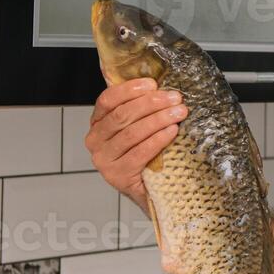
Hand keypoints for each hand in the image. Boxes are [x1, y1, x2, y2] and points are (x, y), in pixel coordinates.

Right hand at [85, 77, 187, 209]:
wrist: (147, 189)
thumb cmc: (144, 154)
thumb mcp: (138, 127)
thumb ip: (140, 109)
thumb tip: (161, 87)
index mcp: (97, 123)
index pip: (107, 100)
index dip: (130, 89)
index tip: (153, 83)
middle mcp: (95, 140)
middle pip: (122, 115)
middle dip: (151, 103)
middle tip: (175, 99)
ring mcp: (103, 160)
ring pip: (132, 133)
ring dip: (159, 120)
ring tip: (179, 113)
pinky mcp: (117, 175)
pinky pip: (140, 153)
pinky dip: (158, 139)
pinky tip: (172, 131)